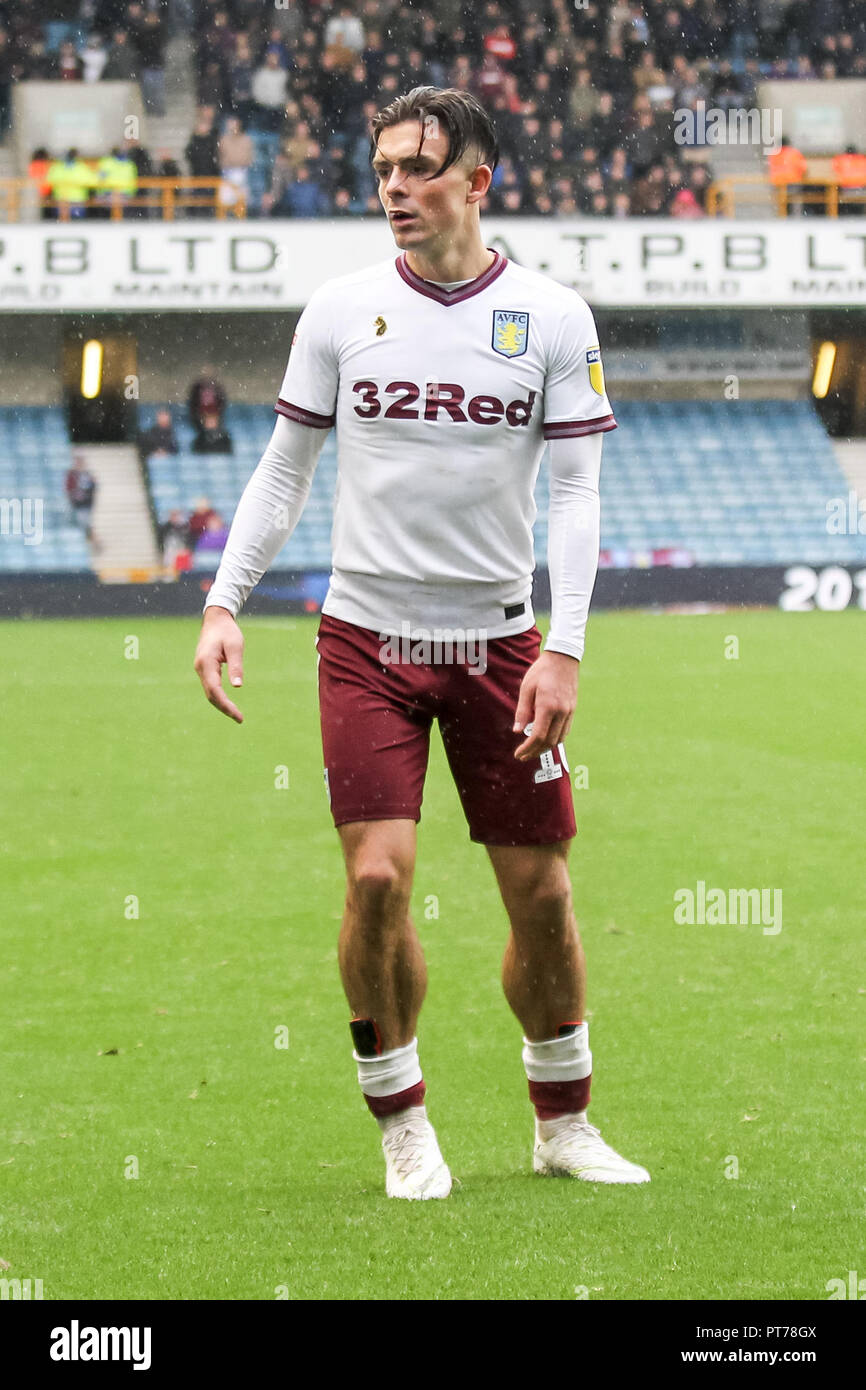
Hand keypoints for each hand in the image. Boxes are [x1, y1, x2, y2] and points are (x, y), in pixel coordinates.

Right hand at [193, 605, 244, 722]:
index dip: (226, 705)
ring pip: (209, 692)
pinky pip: (210, 687)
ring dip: (221, 704)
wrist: (215, 620)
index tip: (238, 716)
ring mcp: (201, 669)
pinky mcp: (204, 669)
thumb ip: (236, 665)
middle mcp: (200, 668)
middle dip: (224, 708)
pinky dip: (219, 697)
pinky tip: (228, 703)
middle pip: (210, 695)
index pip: (215, 691)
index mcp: (207, 663)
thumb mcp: (236, 646)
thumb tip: (238, 686)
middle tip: (240, 719)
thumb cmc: (227, 631)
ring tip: (236, 714)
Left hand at [512, 650, 578, 760]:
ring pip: (559, 739)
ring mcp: (569, 711)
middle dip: (535, 752)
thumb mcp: (526, 688)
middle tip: (523, 756)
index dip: (528, 748)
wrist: (563, 658)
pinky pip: (565, 731)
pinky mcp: (573, 710)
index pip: (538, 736)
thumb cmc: (542, 671)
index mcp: (548, 706)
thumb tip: (517, 731)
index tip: (518, 754)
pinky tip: (545, 739)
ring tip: (533, 750)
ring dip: (545, 748)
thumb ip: (522, 711)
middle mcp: (561, 712)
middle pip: (549, 741)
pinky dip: (555, 739)